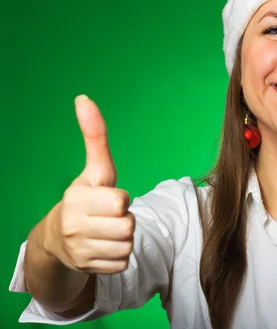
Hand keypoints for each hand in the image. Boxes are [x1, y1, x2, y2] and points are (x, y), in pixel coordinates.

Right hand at [44, 95, 134, 273]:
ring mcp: (79, 251)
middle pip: (128, 226)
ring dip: (123, 238)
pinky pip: (123, 262)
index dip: (120, 199)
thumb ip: (94, 136)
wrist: (57, 240)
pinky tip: (104, 247)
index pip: (121, 202)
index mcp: (76, 200)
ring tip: (106, 231)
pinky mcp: (89, 269)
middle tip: (109, 217)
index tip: (107, 199)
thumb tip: (84, 98)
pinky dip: (119, 256)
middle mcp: (73, 227)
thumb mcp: (94, 169)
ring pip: (128, 245)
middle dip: (125, 220)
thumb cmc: (84, 198)